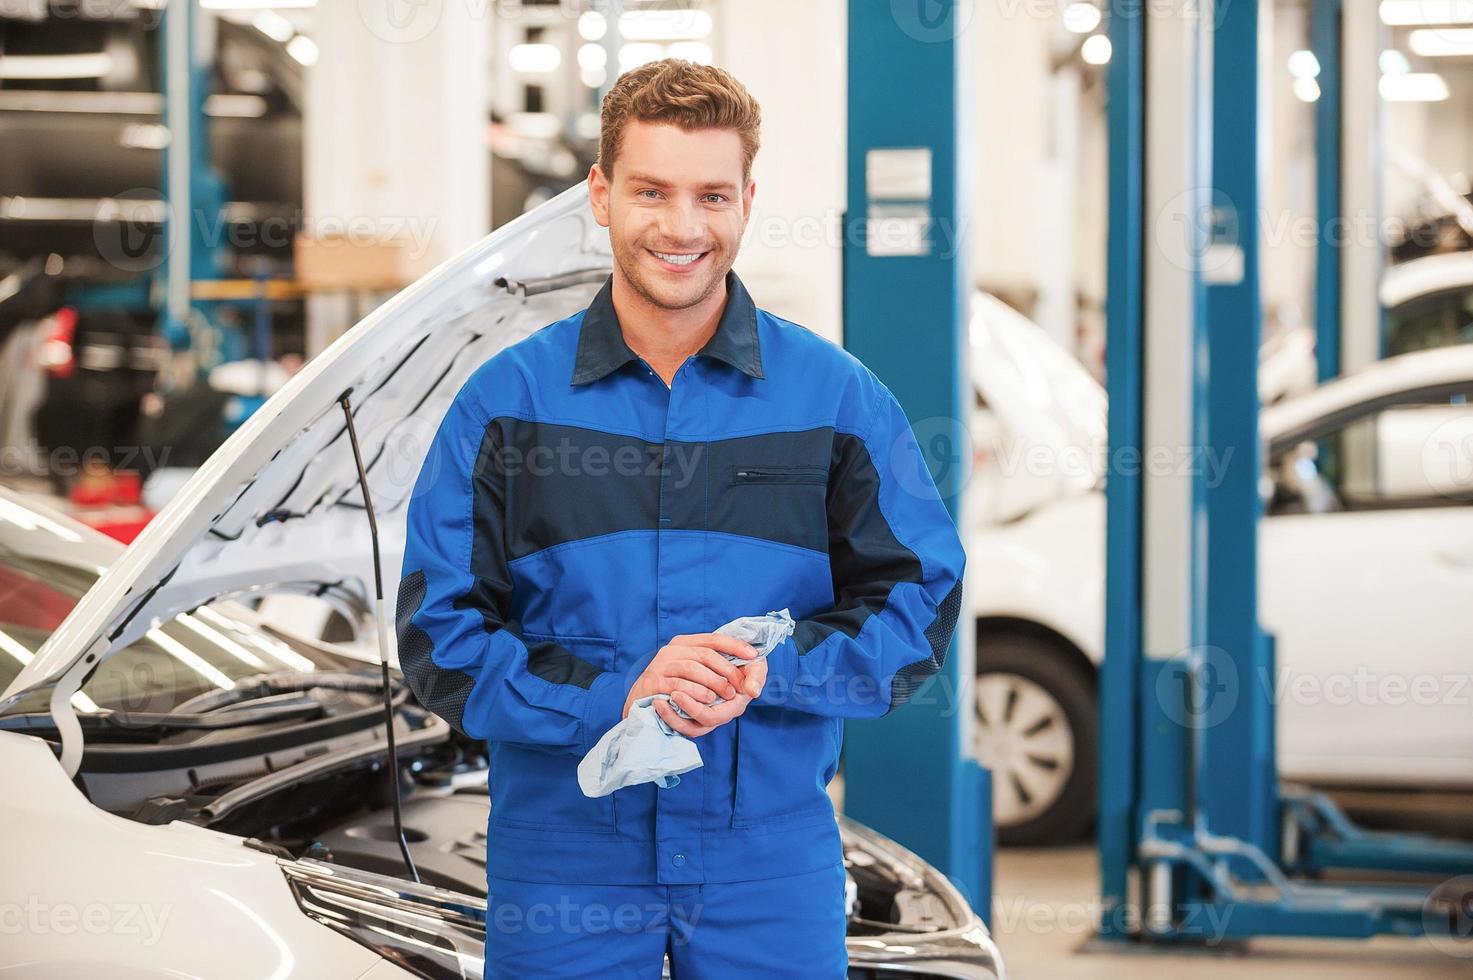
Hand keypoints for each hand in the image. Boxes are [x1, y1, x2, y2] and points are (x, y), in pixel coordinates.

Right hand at [623, 632, 760, 726]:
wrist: (639, 703)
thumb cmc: (671, 687)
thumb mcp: (691, 671)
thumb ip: (712, 666)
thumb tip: (744, 663)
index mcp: (683, 643)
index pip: (713, 639)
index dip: (735, 645)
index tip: (753, 655)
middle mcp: (671, 650)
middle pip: (705, 653)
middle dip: (727, 670)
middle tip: (741, 685)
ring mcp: (661, 665)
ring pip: (692, 668)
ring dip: (714, 682)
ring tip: (727, 694)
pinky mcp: (654, 682)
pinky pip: (678, 685)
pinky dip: (696, 692)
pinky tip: (708, 700)